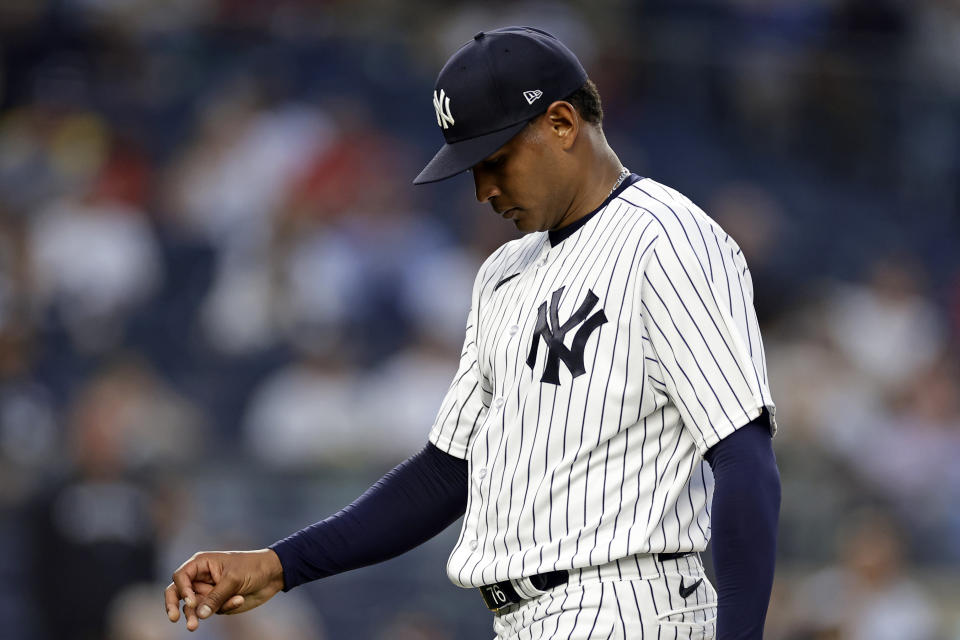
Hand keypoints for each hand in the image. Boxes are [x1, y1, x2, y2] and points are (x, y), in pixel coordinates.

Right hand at [164, 549, 284, 630]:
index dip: (182, 589)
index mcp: (202, 564)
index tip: (191, 600)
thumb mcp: (234, 579)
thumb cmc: (252, 568)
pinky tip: (239, 600)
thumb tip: (199, 614)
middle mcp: (201, 578)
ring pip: (192, 607)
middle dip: (173, 606)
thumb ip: (216, 596)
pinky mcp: (217, 603)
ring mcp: (208, 592)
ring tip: (193, 627)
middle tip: (174, 618)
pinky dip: (224, 608)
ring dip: (194, 615)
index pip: (181, 577)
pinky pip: (212, 611)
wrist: (272, 575)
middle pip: (178, 593)